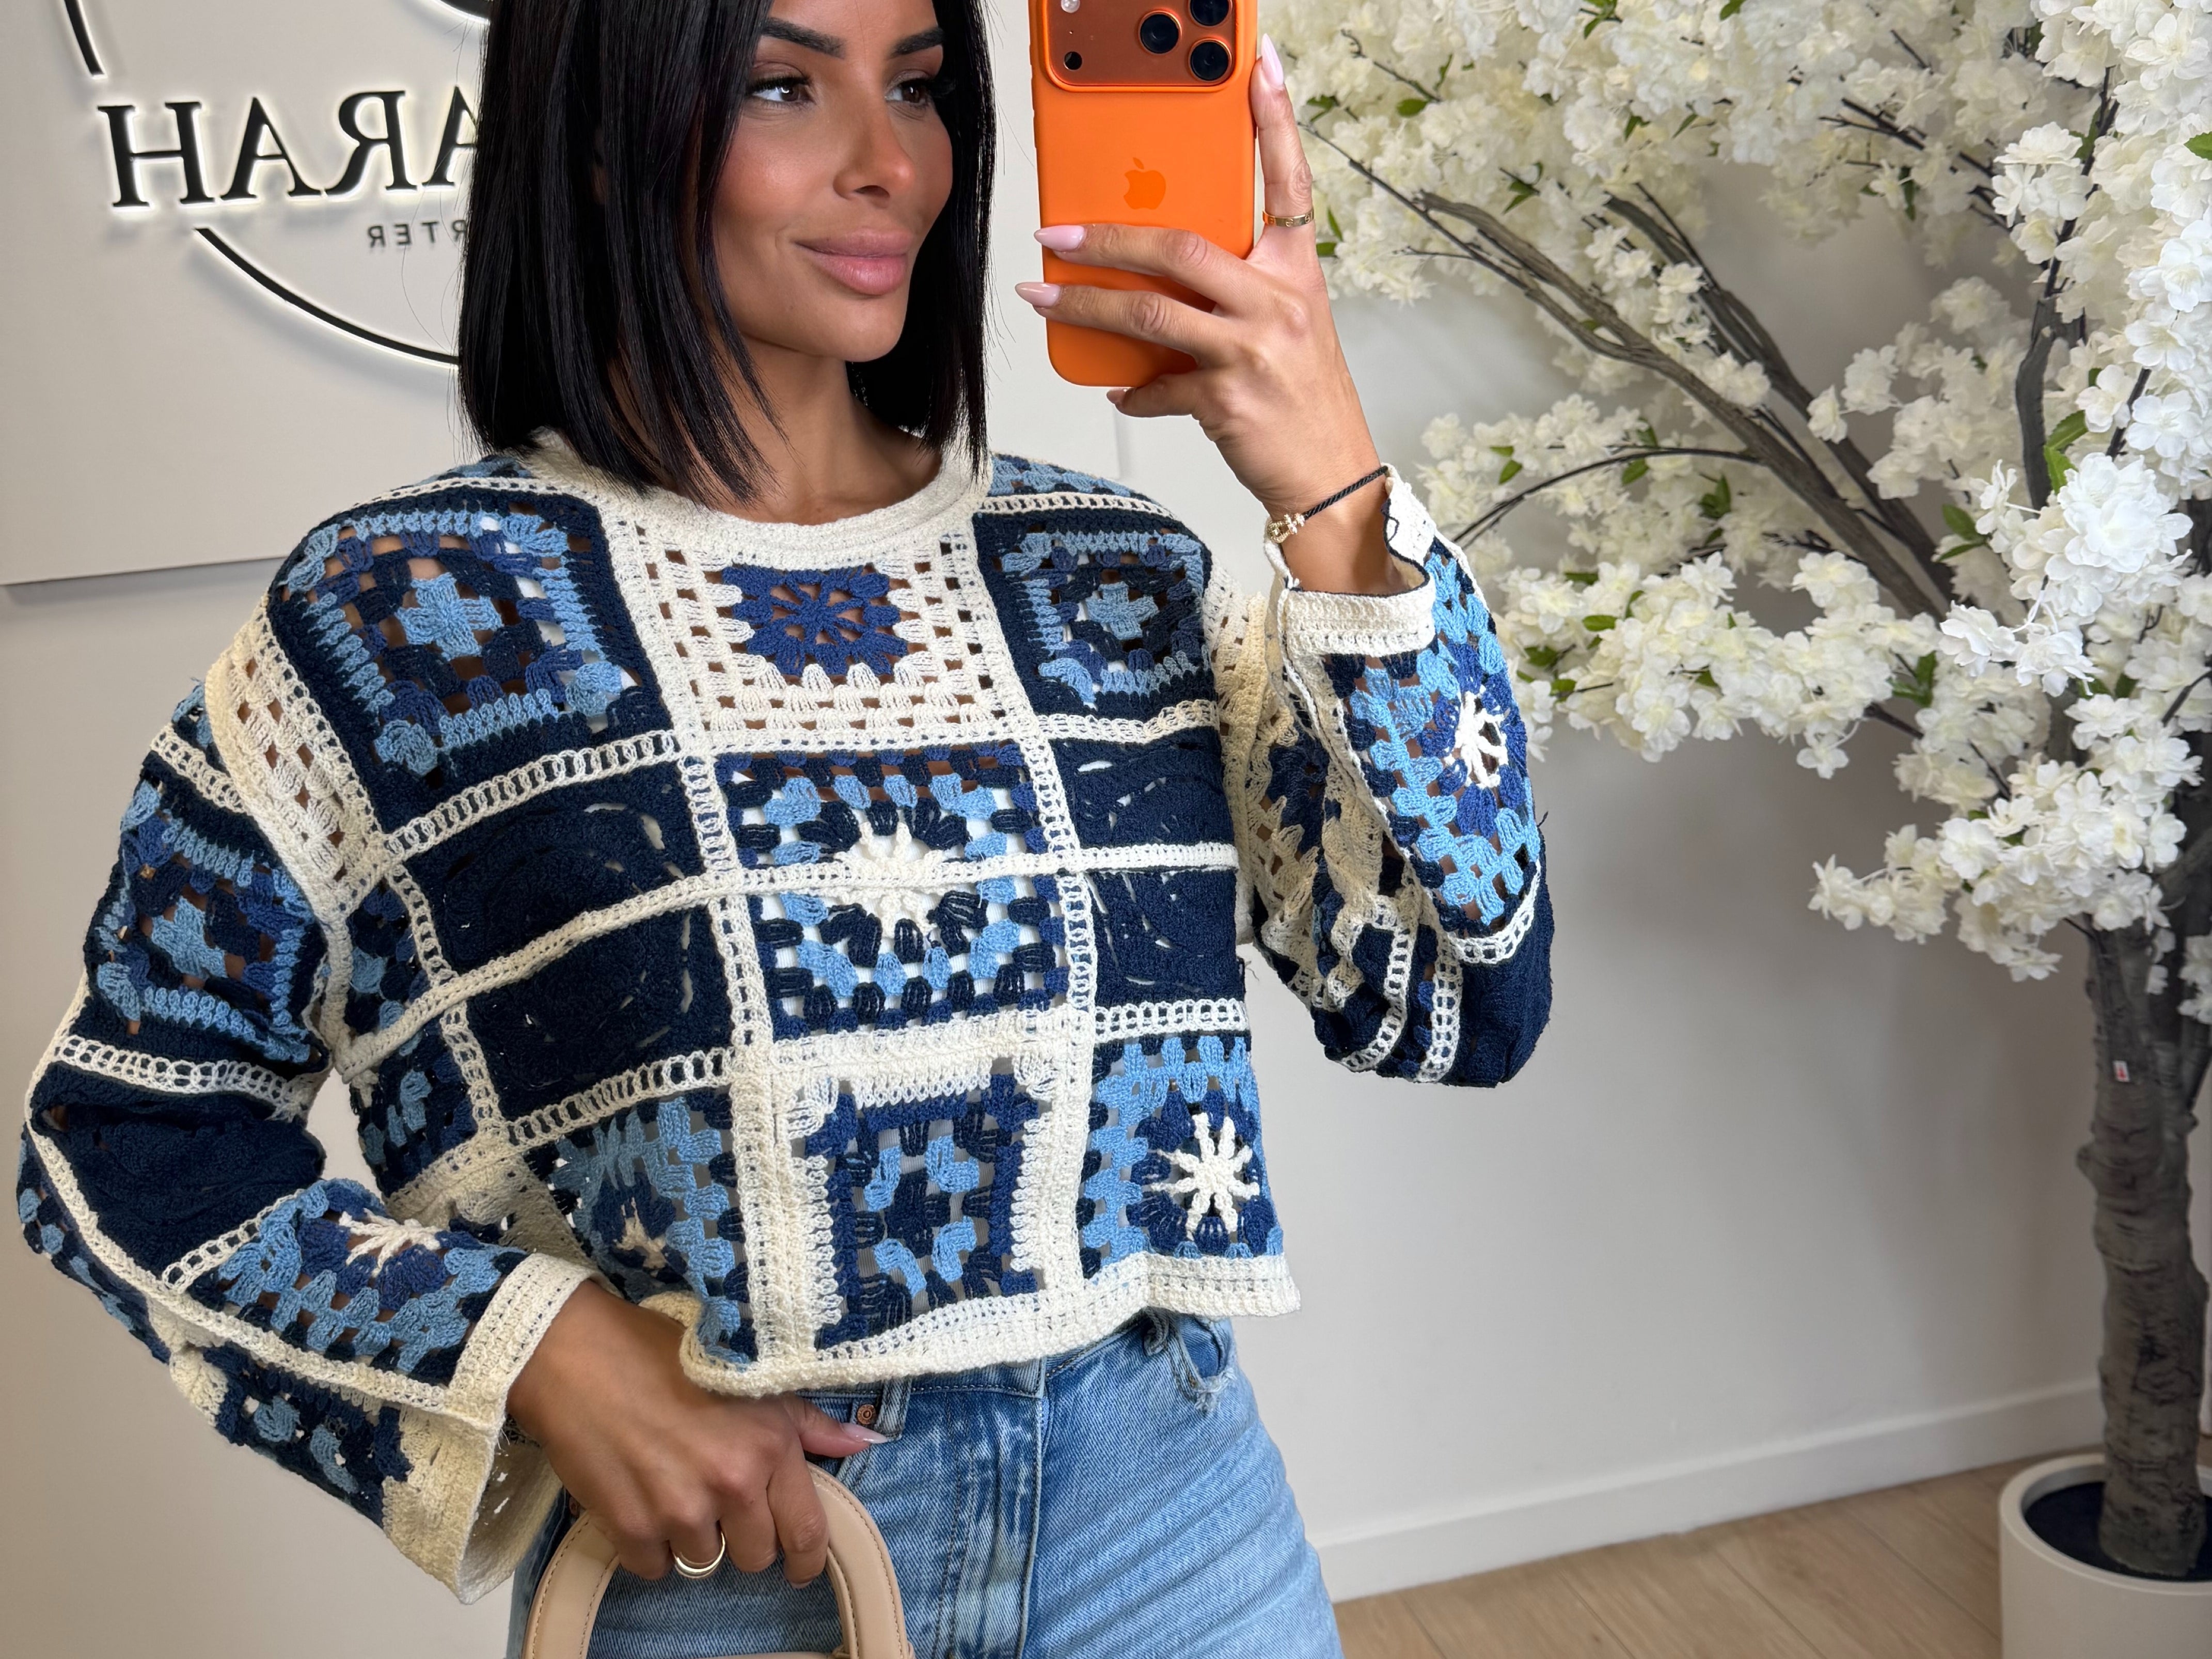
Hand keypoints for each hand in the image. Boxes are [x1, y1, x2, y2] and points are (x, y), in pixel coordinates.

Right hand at [506, 1282, 881, 1583]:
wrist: (579, 1355)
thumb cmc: (665, 1354)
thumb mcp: (752, 1378)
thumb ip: (809, 1422)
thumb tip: (864, 1444)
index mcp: (769, 1446)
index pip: (807, 1532)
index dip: (807, 1560)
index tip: (800, 1568)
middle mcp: (731, 1483)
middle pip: (756, 1556)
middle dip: (744, 1537)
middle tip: (719, 1501)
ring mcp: (679, 1508)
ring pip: (704, 1562)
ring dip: (692, 1535)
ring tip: (673, 1484)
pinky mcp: (630, 1526)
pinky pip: (654, 1567)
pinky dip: (650, 1545)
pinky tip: (641, 1499)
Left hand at [1014, 34, 1397, 594]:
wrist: (1331, 479)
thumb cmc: (1304, 401)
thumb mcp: (1286, 329)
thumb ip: (1238, 291)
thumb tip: (1164, 274)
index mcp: (1297, 273)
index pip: (1290, 182)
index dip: (1276, 122)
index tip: (1260, 68)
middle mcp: (1278, 302)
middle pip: (1181, 247)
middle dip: (1108, 237)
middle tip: (1056, 232)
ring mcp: (1251, 350)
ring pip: (1151, 312)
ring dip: (1087, 304)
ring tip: (1044, 296)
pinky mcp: (1226, 399)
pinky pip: (1158, 387)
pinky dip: (1133, 392)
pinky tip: (1120, 392)